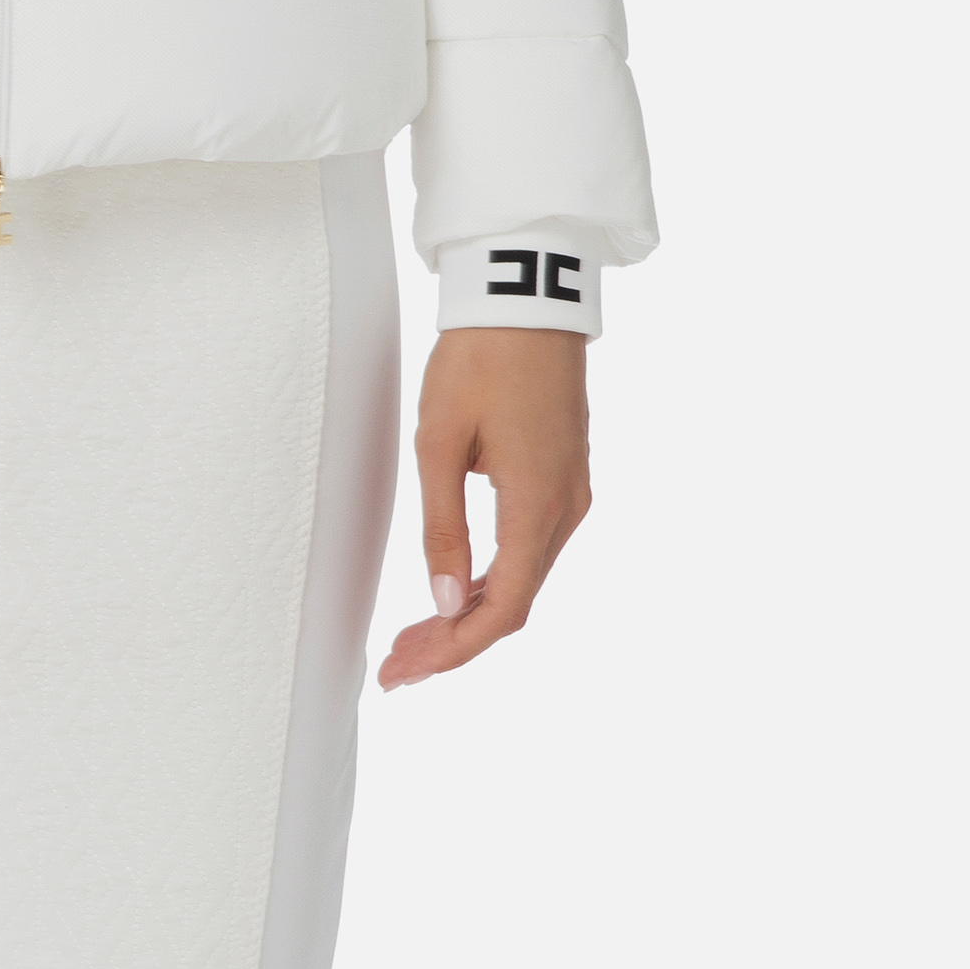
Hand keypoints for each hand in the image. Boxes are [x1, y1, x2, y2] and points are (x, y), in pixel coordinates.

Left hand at [379, 326, 589, 687]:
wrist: (525, 295)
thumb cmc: (478, 357)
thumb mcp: (440, 439)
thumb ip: (443, 525)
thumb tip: (444, 601)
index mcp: (537, 506)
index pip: (502, 609)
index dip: (454, 650)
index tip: (407, 673)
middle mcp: (565, 509)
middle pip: (514, 602)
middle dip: (455, 641)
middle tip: (398, 665)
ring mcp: (570, 492)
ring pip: (523, 577)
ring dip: (471, 612)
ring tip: (413, 635)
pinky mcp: (563, 474)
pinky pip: (530, 546)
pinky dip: (491, 576)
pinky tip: (453, 587)